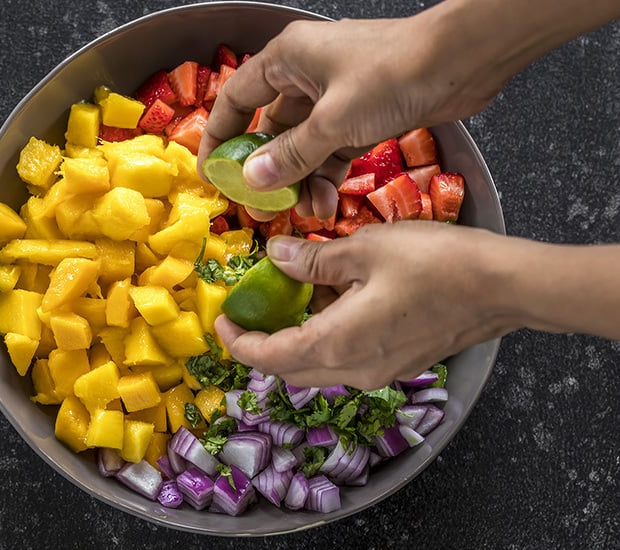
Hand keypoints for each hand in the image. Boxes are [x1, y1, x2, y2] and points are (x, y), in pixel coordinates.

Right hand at [198, 15, 504, 220]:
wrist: (461, 61)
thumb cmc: (392, 74)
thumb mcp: (333, 120)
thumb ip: (292, 154)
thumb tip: (251, 179)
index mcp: (286, 60)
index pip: (236, 99)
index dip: (219, 136)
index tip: (211, 172)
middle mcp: (305, 77)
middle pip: (272, 131)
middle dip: (269, 173)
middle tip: (263, 210)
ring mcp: (334, 99)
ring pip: (304, 147)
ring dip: (303, 181)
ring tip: (306, 213)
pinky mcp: (360, 116)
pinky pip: (332, 151)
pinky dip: (328, 176)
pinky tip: (327, 204)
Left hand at [215, 222, 515, 389]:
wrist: (502, 288)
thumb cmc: (436, 264)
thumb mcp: (366, 249)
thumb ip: (314, 260)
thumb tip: (276, 256)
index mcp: (338, 344)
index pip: (270, 357)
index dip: (240, 342)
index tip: (223, 321)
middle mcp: (355, 370)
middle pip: (292, 368)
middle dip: (264, 344)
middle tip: (252, 311)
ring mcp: (380, 372)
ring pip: (319, 367)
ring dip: (297, 339)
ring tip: (293, 298)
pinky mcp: (399, 364)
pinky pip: (347, 360)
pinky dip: (327, 338)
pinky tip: (335, 302)